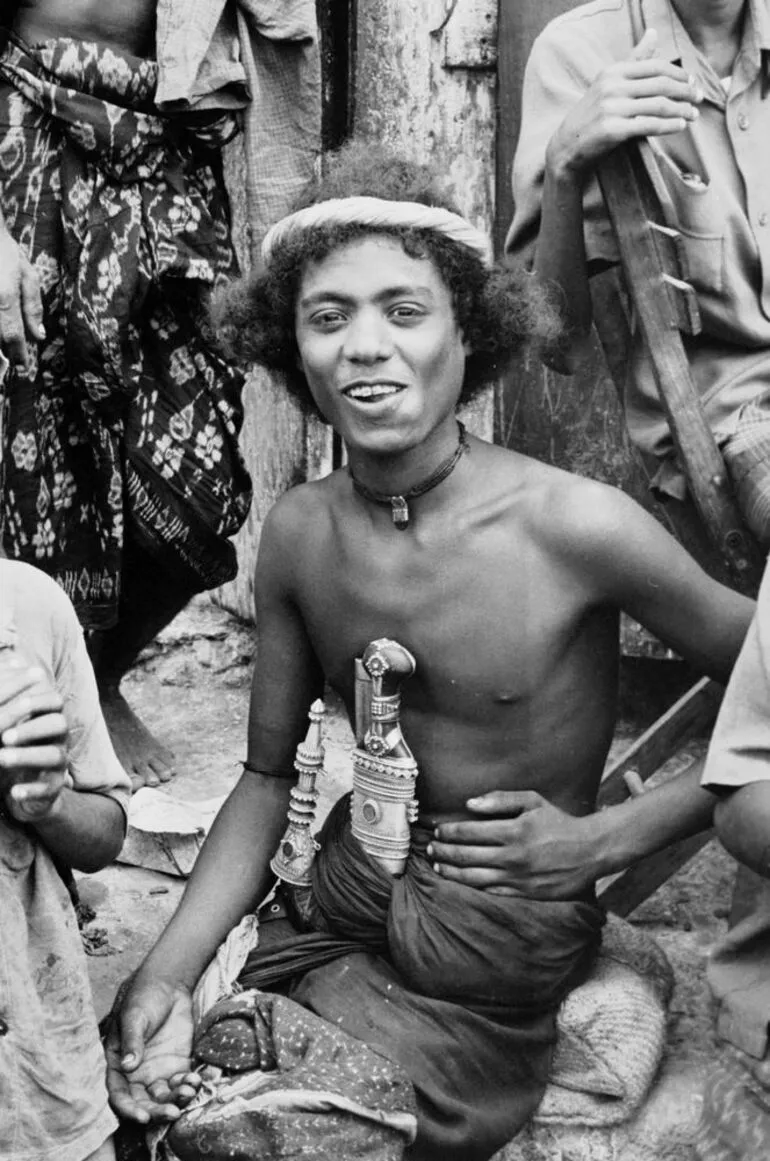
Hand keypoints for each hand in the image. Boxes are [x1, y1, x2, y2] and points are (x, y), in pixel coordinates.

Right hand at [0, 227, 44, 371]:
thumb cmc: (4, 250)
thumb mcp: (27, 275)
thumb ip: (33, 307)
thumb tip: (38, 335)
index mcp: (4, 298)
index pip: (12, 336)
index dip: (17, 354)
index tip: (22, 366)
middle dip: (2, 355)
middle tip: (9, 364)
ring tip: (3, 354)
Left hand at [0, 664, 67, 822]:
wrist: (24, 782)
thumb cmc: (16, 743)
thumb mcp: (12, 719)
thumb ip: (12, 693)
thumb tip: (15, 659)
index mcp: (47, 716)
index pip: (53, 701)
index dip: (38, 701)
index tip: (15, 706)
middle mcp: (58, 737)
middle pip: (58, 725)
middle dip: (31, 728)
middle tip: (3, 736)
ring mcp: (57, 763)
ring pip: (55, 756)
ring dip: (27, 756)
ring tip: (1, 759)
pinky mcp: (52, 787)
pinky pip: (48, 789)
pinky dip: (31, 790)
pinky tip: (13, 792)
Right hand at [106, 974, 198, 1123]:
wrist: (168, 984)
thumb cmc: (143, 997)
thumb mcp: (134, 1016)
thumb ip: (132, 1041)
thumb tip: (128, 1066)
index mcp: (117, 1063)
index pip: (119, 1094)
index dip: (129, 1109)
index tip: (144, 1118)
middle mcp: (135, 1074)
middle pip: (142, 1102)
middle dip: (156, 1112)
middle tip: (172, 1113)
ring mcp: (156, 1071)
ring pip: (163, 1097)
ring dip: (175, 1100)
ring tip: (188, 1092)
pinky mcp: (176, 1065)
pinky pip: (181, 1083)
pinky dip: (188, 1086)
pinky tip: (196, 1081)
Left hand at [428, 790, 603, 899]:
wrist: (589, 851)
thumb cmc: (558, 822)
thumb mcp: (532, 801)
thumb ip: (500, 800)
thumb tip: (469, 804)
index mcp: (513, 831)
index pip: (468, 832)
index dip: (448, 832)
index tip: (438, 831)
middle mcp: (512, 856)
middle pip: (465, 855)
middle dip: (442, 851)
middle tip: (430, 848)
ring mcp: (517, 878)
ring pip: (472, 877)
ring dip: (450, 871)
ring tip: (438, 865)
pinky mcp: (523, 894)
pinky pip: (490, 892)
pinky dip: (470, 887)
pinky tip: (460, 881)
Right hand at [548, 29, 701, 178]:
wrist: (567, 145)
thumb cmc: (592, 114)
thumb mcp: (609, 82)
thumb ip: (634, 60)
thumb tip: (653, 33)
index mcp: (614, 72)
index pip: (656, 67)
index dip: (679, 75)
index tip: (693, 83)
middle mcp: (612, 87)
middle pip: (660, 85)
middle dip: (685, 92)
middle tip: (699, 99)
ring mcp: (611, 109)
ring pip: (658, 105)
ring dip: (681, 110)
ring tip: (693, 116)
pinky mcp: (612, 131)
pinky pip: (649, 126)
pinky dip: (669, 126)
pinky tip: (680, 126)